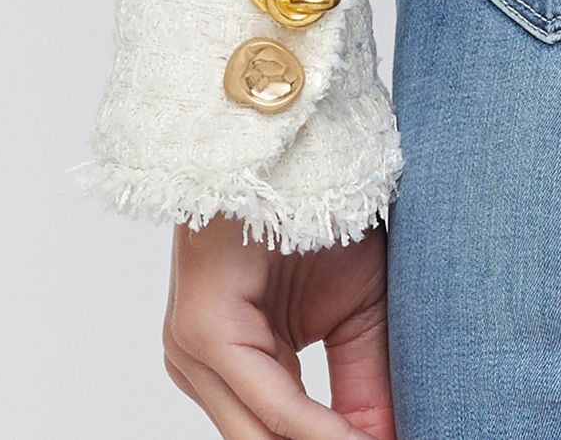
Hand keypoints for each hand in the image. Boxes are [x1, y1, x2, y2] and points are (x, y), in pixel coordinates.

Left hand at [163, 214, 394, 439]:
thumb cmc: (319, 218)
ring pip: (264, 437)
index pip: (283, 439)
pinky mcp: (204, 331)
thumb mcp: (356, 317)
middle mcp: (206, 368)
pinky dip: (316, 428)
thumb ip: (364, 392)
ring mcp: (196, 352)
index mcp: (237, 365)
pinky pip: (267, 402)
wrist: (294, 149)